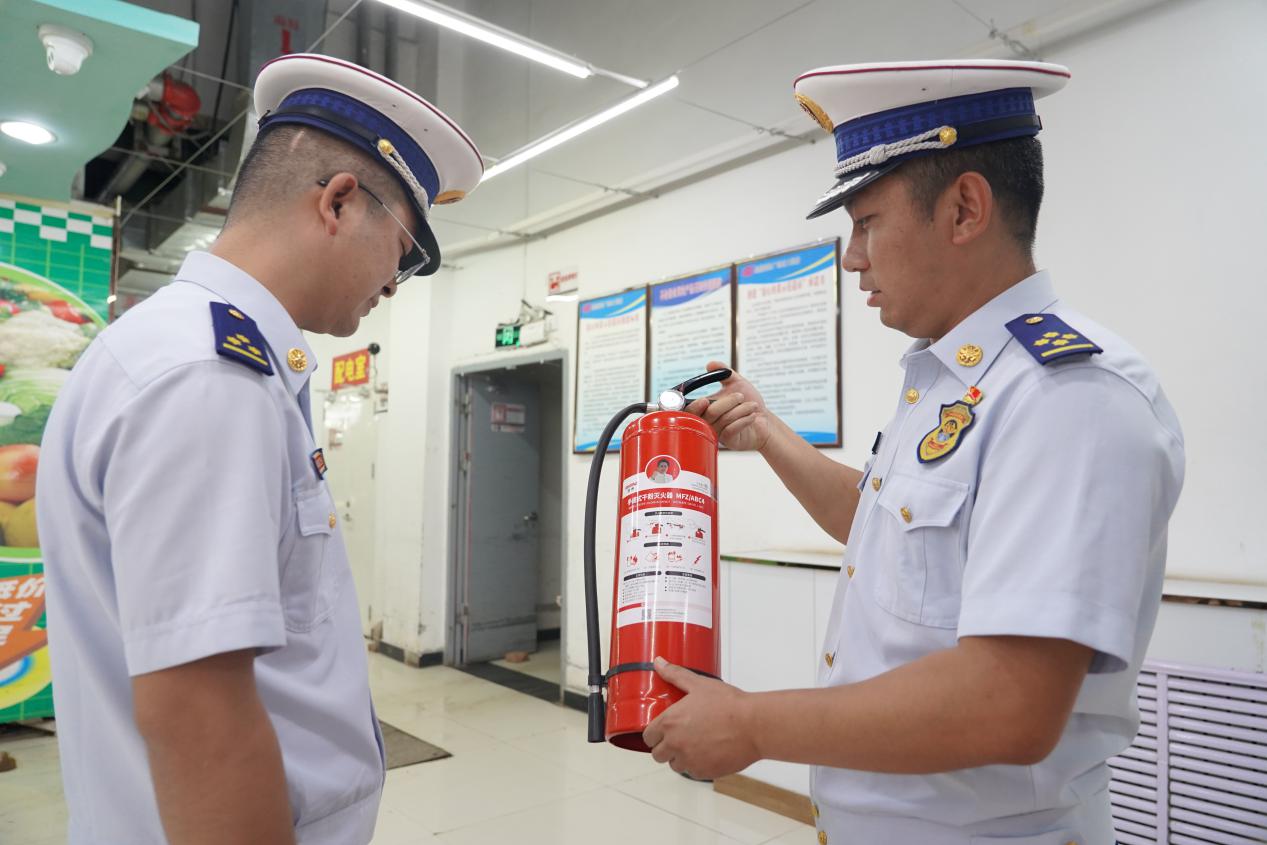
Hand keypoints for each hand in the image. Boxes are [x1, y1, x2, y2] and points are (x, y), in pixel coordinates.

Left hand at [641, 657, 760, 779]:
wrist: (754, 725)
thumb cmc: (729, 704)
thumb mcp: (699, 684)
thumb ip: (675, 674)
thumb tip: (659, 663)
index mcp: (670, 723)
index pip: (648, 736)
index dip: (655, 733)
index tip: (662, 730)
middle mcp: (675, 744)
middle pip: (657, 754)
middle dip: (665, 747)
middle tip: (678, 737)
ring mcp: (689, 760)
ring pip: (675, 765)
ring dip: (680, 757)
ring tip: (694, 745)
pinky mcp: (704, 772)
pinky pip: (692, 773)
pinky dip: (697, 765)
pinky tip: (707, 752)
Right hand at [683, 361, 771, 451]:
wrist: (765, 421)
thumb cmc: (749, 402)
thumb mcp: (738, 384)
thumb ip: (725, 373)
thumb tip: (710, 364)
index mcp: (706, 407)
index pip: (691, 409)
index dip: (694, 406)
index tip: (704, 400)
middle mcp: (708, 421)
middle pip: (709, 413)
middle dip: (726, 403)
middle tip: (741, 396)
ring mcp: (717, 432)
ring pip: (723, 420)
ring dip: (741, 410)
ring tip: (753, 406)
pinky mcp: (727, 441)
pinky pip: (732, 429)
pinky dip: (744, 420)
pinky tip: (753, 416)